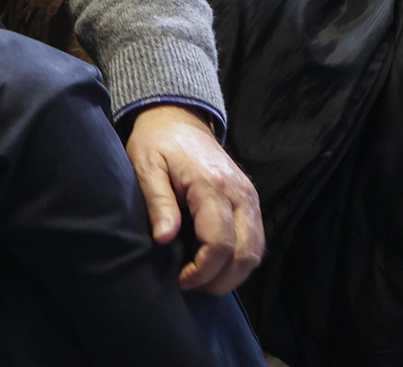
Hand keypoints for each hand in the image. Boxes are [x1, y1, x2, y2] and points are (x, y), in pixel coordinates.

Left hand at [125, 105, 263, 294]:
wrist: (179, 118)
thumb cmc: (157, 142)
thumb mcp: (146, 166)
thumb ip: (158, 202)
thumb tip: (164, 239)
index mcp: (212, 184)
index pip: (219, 242)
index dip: (202, 270)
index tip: (181, 279)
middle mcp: (240, 193)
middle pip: (244, 253)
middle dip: (220, 279)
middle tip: (193, 285)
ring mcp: (250, 196)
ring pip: (255, 251)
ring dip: (233, 273)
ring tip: (204, 279)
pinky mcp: (252, 200)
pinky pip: (256, 240)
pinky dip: (241, 259)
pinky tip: (217, 264)